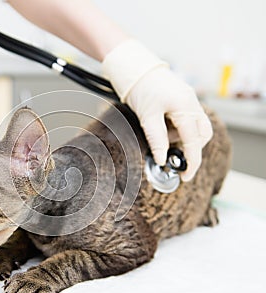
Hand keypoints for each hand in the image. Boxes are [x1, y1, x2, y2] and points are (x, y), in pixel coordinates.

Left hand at [102, 39, 212, 180]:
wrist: (137, 69)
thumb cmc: (141, 89)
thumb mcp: (147, 117)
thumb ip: (157, 140)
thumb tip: (162, 160)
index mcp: (186, 108)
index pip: (194, 142)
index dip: (192, 162)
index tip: (185, 176)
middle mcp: (193, 104)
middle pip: (201, 136)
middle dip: (189, 148)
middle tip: (171, 155)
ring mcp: (190, 101)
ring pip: (196, 128)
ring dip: (182, 138)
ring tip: (161, 133)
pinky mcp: (184, 100)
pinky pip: (188, 120)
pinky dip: (178, 129)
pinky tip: (163, 125)